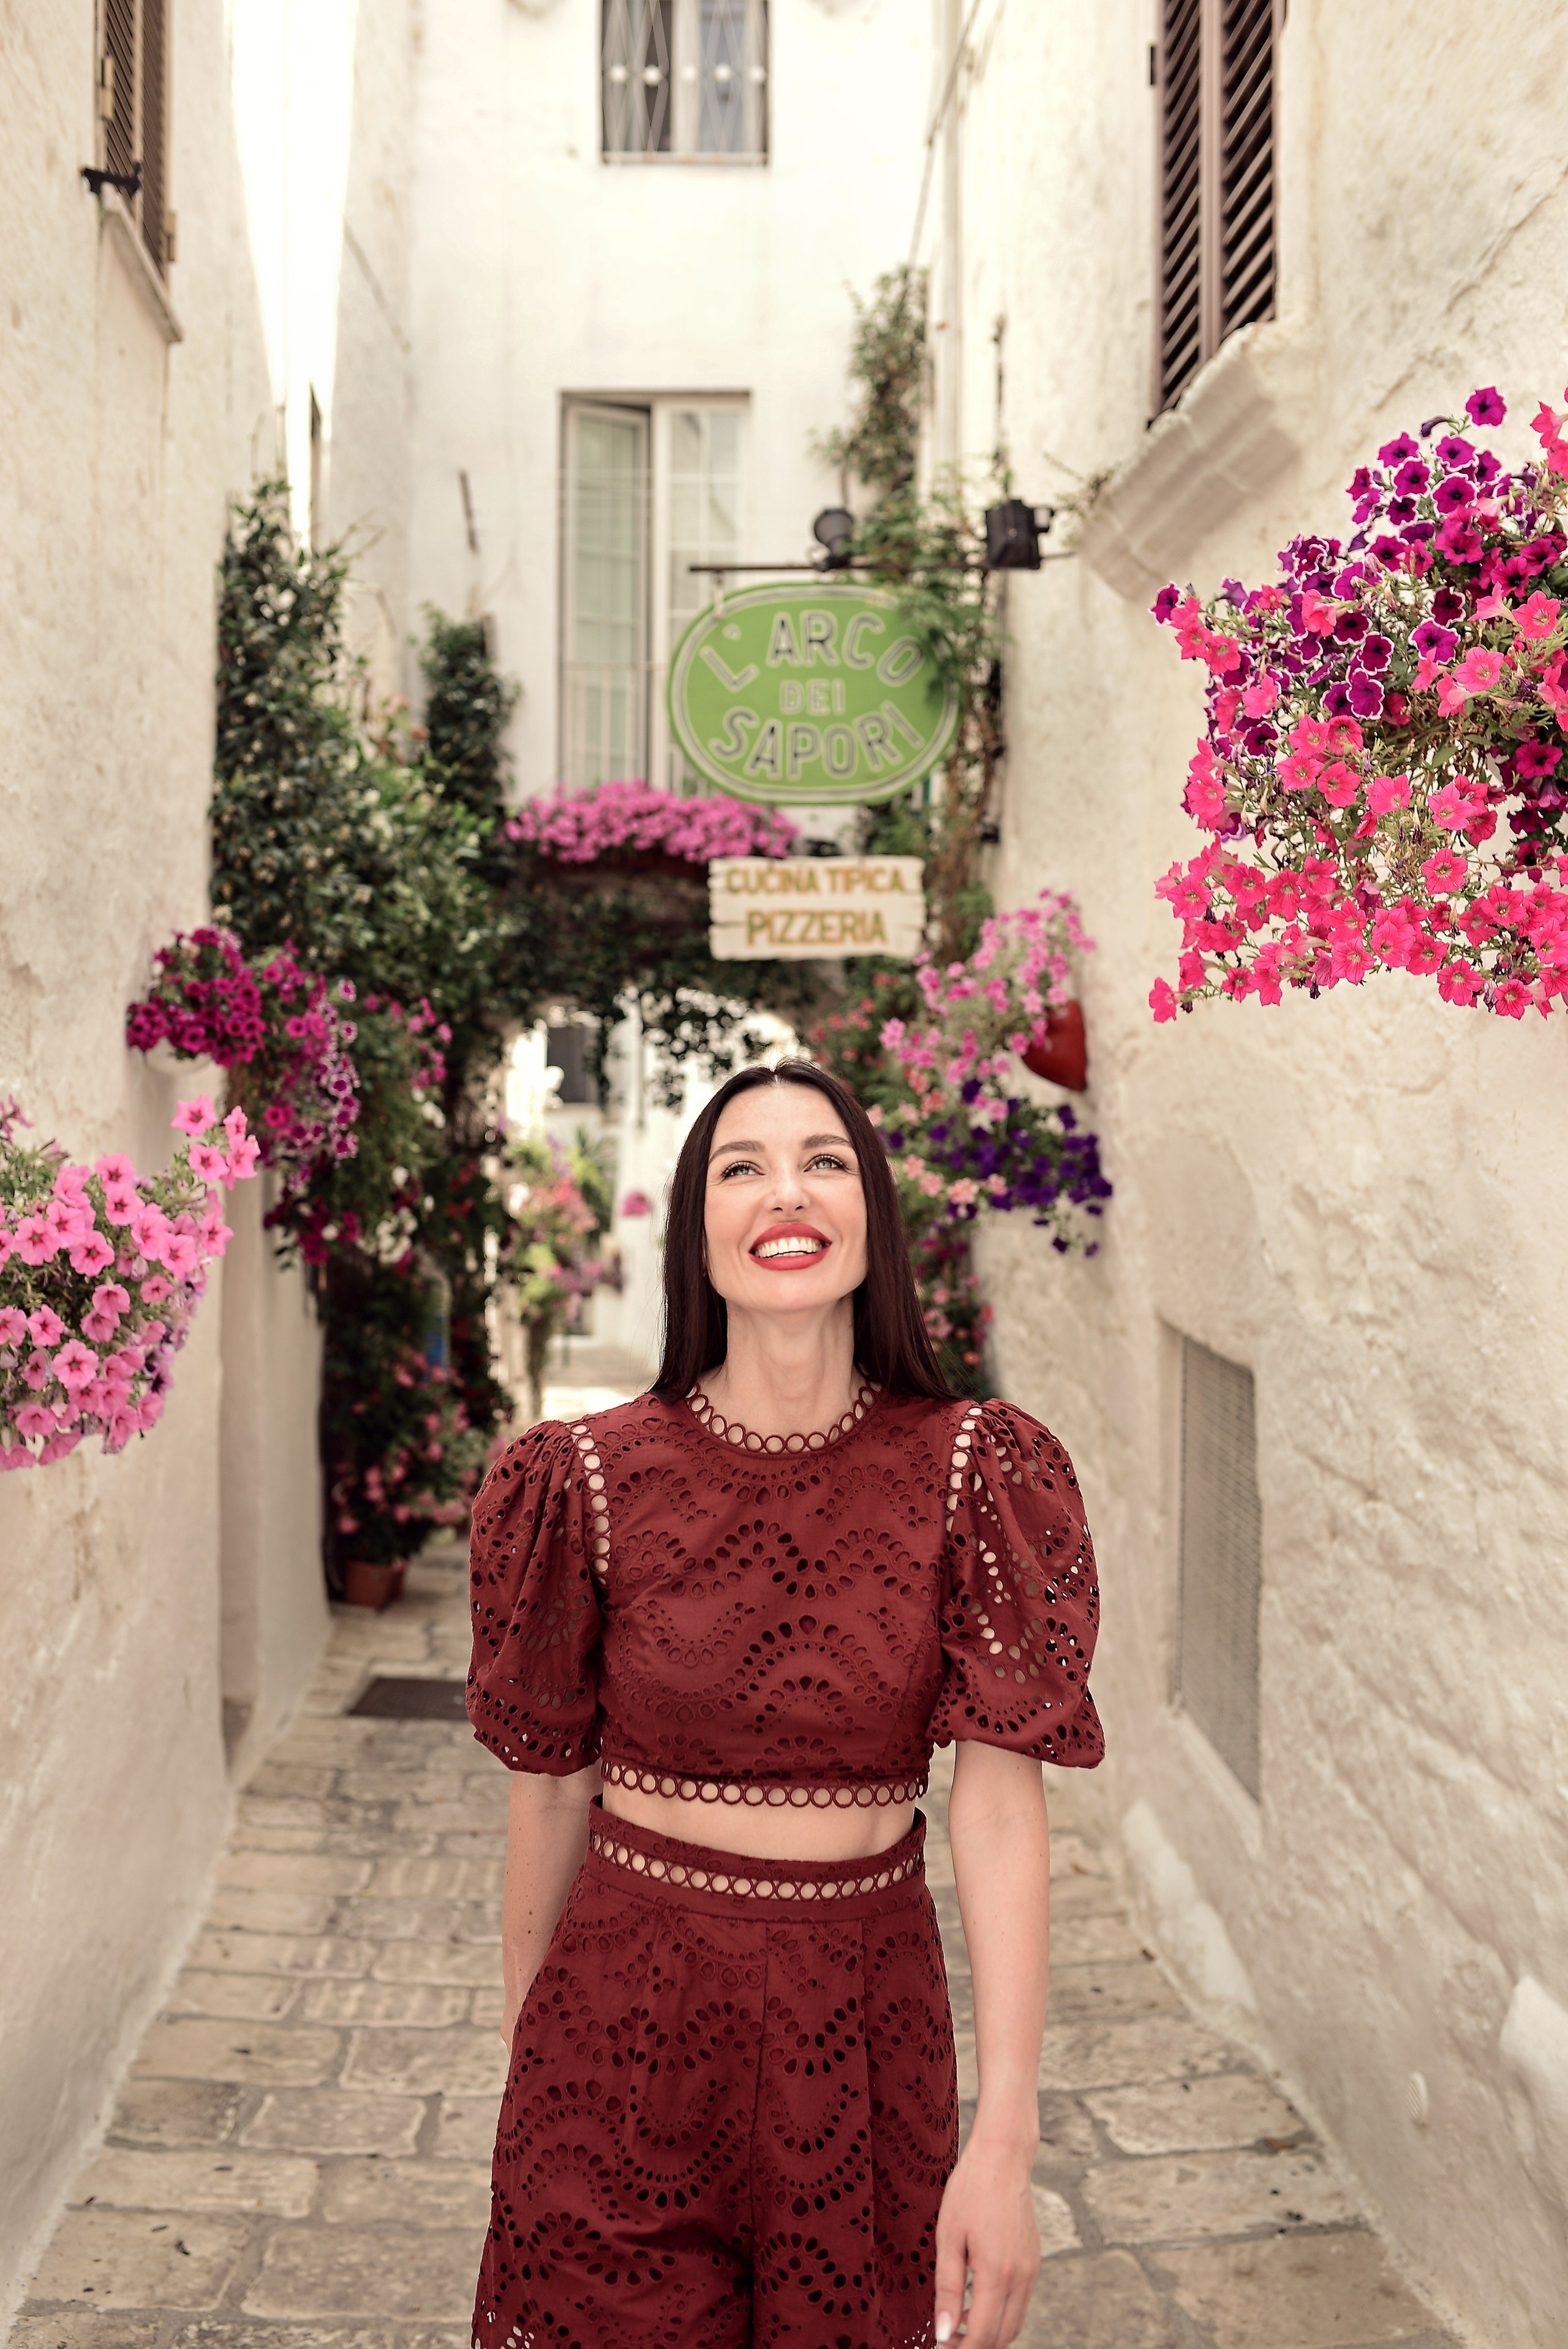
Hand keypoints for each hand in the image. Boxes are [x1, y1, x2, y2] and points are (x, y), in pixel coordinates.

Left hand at [933, 2135, 1038, 2346]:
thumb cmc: (970, 2192)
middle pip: (1003, 2336)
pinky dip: (1001, 2312)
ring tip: (959, 2318)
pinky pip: (1020, 2302)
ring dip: (990, 2331)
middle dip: (977, 2344)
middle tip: (947, 2335)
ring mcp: (1031, 2270)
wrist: (1002, 2157)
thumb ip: (947, 2290)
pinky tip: (976, 2296)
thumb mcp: (948, 2238)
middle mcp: (1021, 2277)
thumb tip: (944, 2333)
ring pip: (1015, 2322)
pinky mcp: (1034, 2261)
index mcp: (998, 2273)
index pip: (984, 2335)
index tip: (942, 2345)